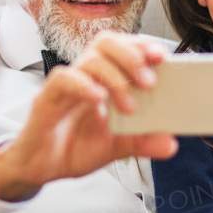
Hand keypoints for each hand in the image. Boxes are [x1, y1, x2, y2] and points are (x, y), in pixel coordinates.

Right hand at [0, 32, 177, 200]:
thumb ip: (142, 142)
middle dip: (132, 56)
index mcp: (103, 80)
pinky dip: (84, 86)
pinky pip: (63, 80)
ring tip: (129, 105)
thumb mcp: (116, 147)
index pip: (123, 48)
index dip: (142, 47)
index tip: (163, 57)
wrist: (41, 168)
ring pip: (89, 59)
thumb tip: (171, 143)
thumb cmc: (72, 147)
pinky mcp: (47, 99)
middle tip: (149, 82)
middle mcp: (85, 76)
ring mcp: (66, 86)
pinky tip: (99, 99)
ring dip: (115, 77)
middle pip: (106, 43)